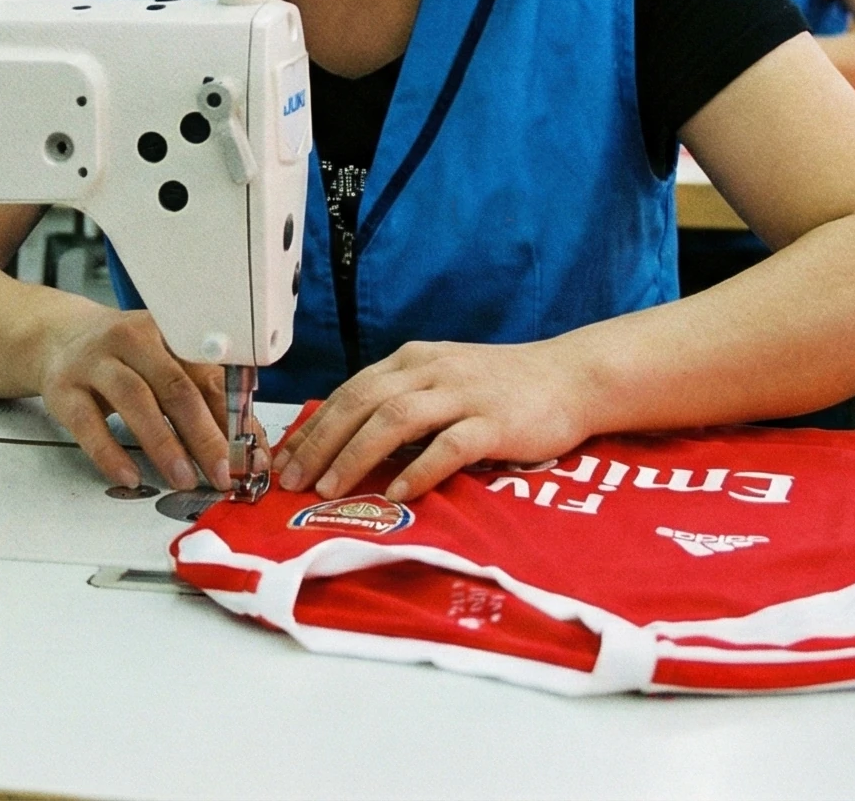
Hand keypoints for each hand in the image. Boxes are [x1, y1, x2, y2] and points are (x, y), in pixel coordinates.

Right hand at [35, 308, 231, 490]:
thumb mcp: (164, 363)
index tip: (248, 456)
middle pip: (176, 387)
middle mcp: (132, 340)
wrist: (58, 337)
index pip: (208, 377)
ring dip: (164, 444)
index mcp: (167, 332)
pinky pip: (89, 422)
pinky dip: (110, 452)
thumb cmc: (123, 357)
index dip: (232, 419)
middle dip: (204, 435)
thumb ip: (202, 396)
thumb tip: (246, 443)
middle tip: (222, 472)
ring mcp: (95, 361)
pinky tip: (129, 476)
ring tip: (183, 478)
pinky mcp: (64, 387)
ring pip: (135, 400)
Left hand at [272, 339, 593, 503]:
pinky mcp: (493, 422)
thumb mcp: (443, 381)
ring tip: (331, 487)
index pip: (349, 390)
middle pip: (361, 401)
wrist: (570, 377)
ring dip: (357, 454)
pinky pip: (449, 445)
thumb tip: (347, 443)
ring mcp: (463, 394)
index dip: (313, 425)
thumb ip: (401, 403)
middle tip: (293, 479)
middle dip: (321, 441)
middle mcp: (431, 370)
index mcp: (412, 360)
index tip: (284, 459)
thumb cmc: (502, 387)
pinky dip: (418, 469)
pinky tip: (398, 493)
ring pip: (395, 419)